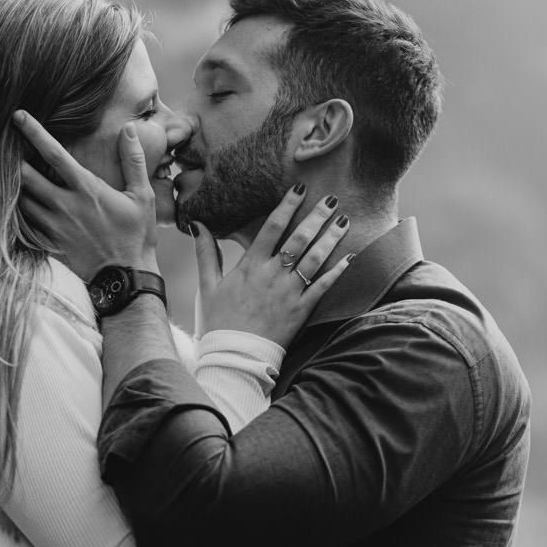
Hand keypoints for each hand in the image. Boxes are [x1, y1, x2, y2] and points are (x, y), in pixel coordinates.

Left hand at [15, 110, 157, 278]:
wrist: (126, 279)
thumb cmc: (136, 236)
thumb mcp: (142, 196)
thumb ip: (133, 161)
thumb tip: (128, 130)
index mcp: (86, 189)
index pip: (53, 154)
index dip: (33, 132)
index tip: (18, 116)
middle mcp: (64, 205)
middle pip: (25, 175)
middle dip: (10, 158)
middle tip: (1, 145)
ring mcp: (53, 226)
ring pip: (20, 199)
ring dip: (12, 184)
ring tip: (4, 171)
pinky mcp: (48, 243)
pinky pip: (23, 224)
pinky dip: (15, 211)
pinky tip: (13, 203)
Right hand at [194, 185, 351, 347]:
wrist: (233, 358)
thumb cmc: (218, 322)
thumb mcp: (207, 286)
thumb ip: (206, 253)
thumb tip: (196, 224)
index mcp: (250, 266)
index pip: (271, 228)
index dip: (287, 206)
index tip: (299, 188)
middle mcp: (272, 276)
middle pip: (298, 239)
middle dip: (316, 216)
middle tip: (331, 198)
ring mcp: (289, 293)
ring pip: (315, 260)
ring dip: (330, 238)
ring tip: (344, 220)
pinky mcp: (301, 311)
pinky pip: (323, 288)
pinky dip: (338, 272)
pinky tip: (350, 257)